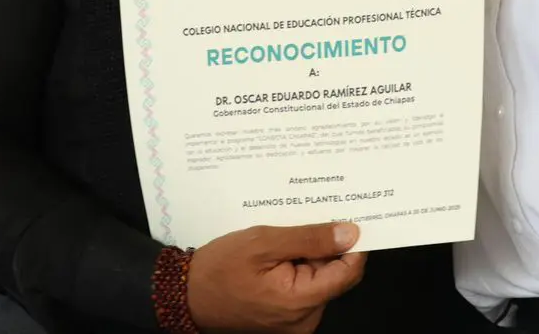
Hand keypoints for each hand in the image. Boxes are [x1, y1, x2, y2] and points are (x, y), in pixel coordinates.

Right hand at [187, 221, 366, 332]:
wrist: (185, 295)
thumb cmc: (218, 270)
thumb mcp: (263, 243)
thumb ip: (309, 239)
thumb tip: (350, 233)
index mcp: (301, 303)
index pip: (348, 272)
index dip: (353, 243)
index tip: (349, 217)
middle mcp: (304, 320)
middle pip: (334, 274)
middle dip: (323, 247)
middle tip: (303, 220)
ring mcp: (294, 322)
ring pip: (318, 279)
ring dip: (307, 255)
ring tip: (282, 237)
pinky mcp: (285, 318)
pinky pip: (303, 287)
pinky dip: (296, 266)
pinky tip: (278, 251)